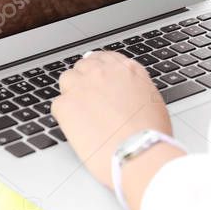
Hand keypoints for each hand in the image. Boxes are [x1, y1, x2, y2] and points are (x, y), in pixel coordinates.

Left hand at [52, 51, 173, 188]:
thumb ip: (135, 89)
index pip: (105, 58)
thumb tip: (126, 93)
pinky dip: (64, 116)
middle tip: (89, 100)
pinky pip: (58, 104)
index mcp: (126, 69)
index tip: (96, 78)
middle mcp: (102, 72)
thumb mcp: (152, 100)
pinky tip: (76, 129)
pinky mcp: (65, 104)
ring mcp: (81, 86)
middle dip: (85, 80)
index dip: (99, 69)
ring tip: (81, 114)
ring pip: (67, 80)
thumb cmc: (150, 134)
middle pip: (84, 66)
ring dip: (72, 92)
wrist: (137, 151)